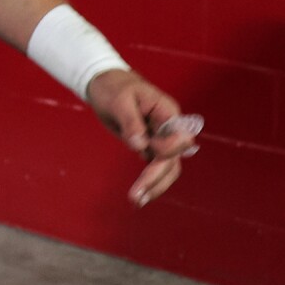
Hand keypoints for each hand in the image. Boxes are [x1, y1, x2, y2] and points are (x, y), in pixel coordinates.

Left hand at [83, 70, 196, 207]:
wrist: (106, 84)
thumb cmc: (114, 88)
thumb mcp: (120, 101)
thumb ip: (131, 122)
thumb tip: (140, 146)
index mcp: (167, 112)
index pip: (178, 137)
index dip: (165, 148)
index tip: (143, 148)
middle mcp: (170, 127)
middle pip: (173, 158)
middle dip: (156, 177)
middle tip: (136, 196)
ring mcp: (162, 138)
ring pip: (169, 167)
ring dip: (156, 185)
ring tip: (136, 201)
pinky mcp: (151, 146)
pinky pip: (157, 166)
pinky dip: (150, 181)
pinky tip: (139, 196)